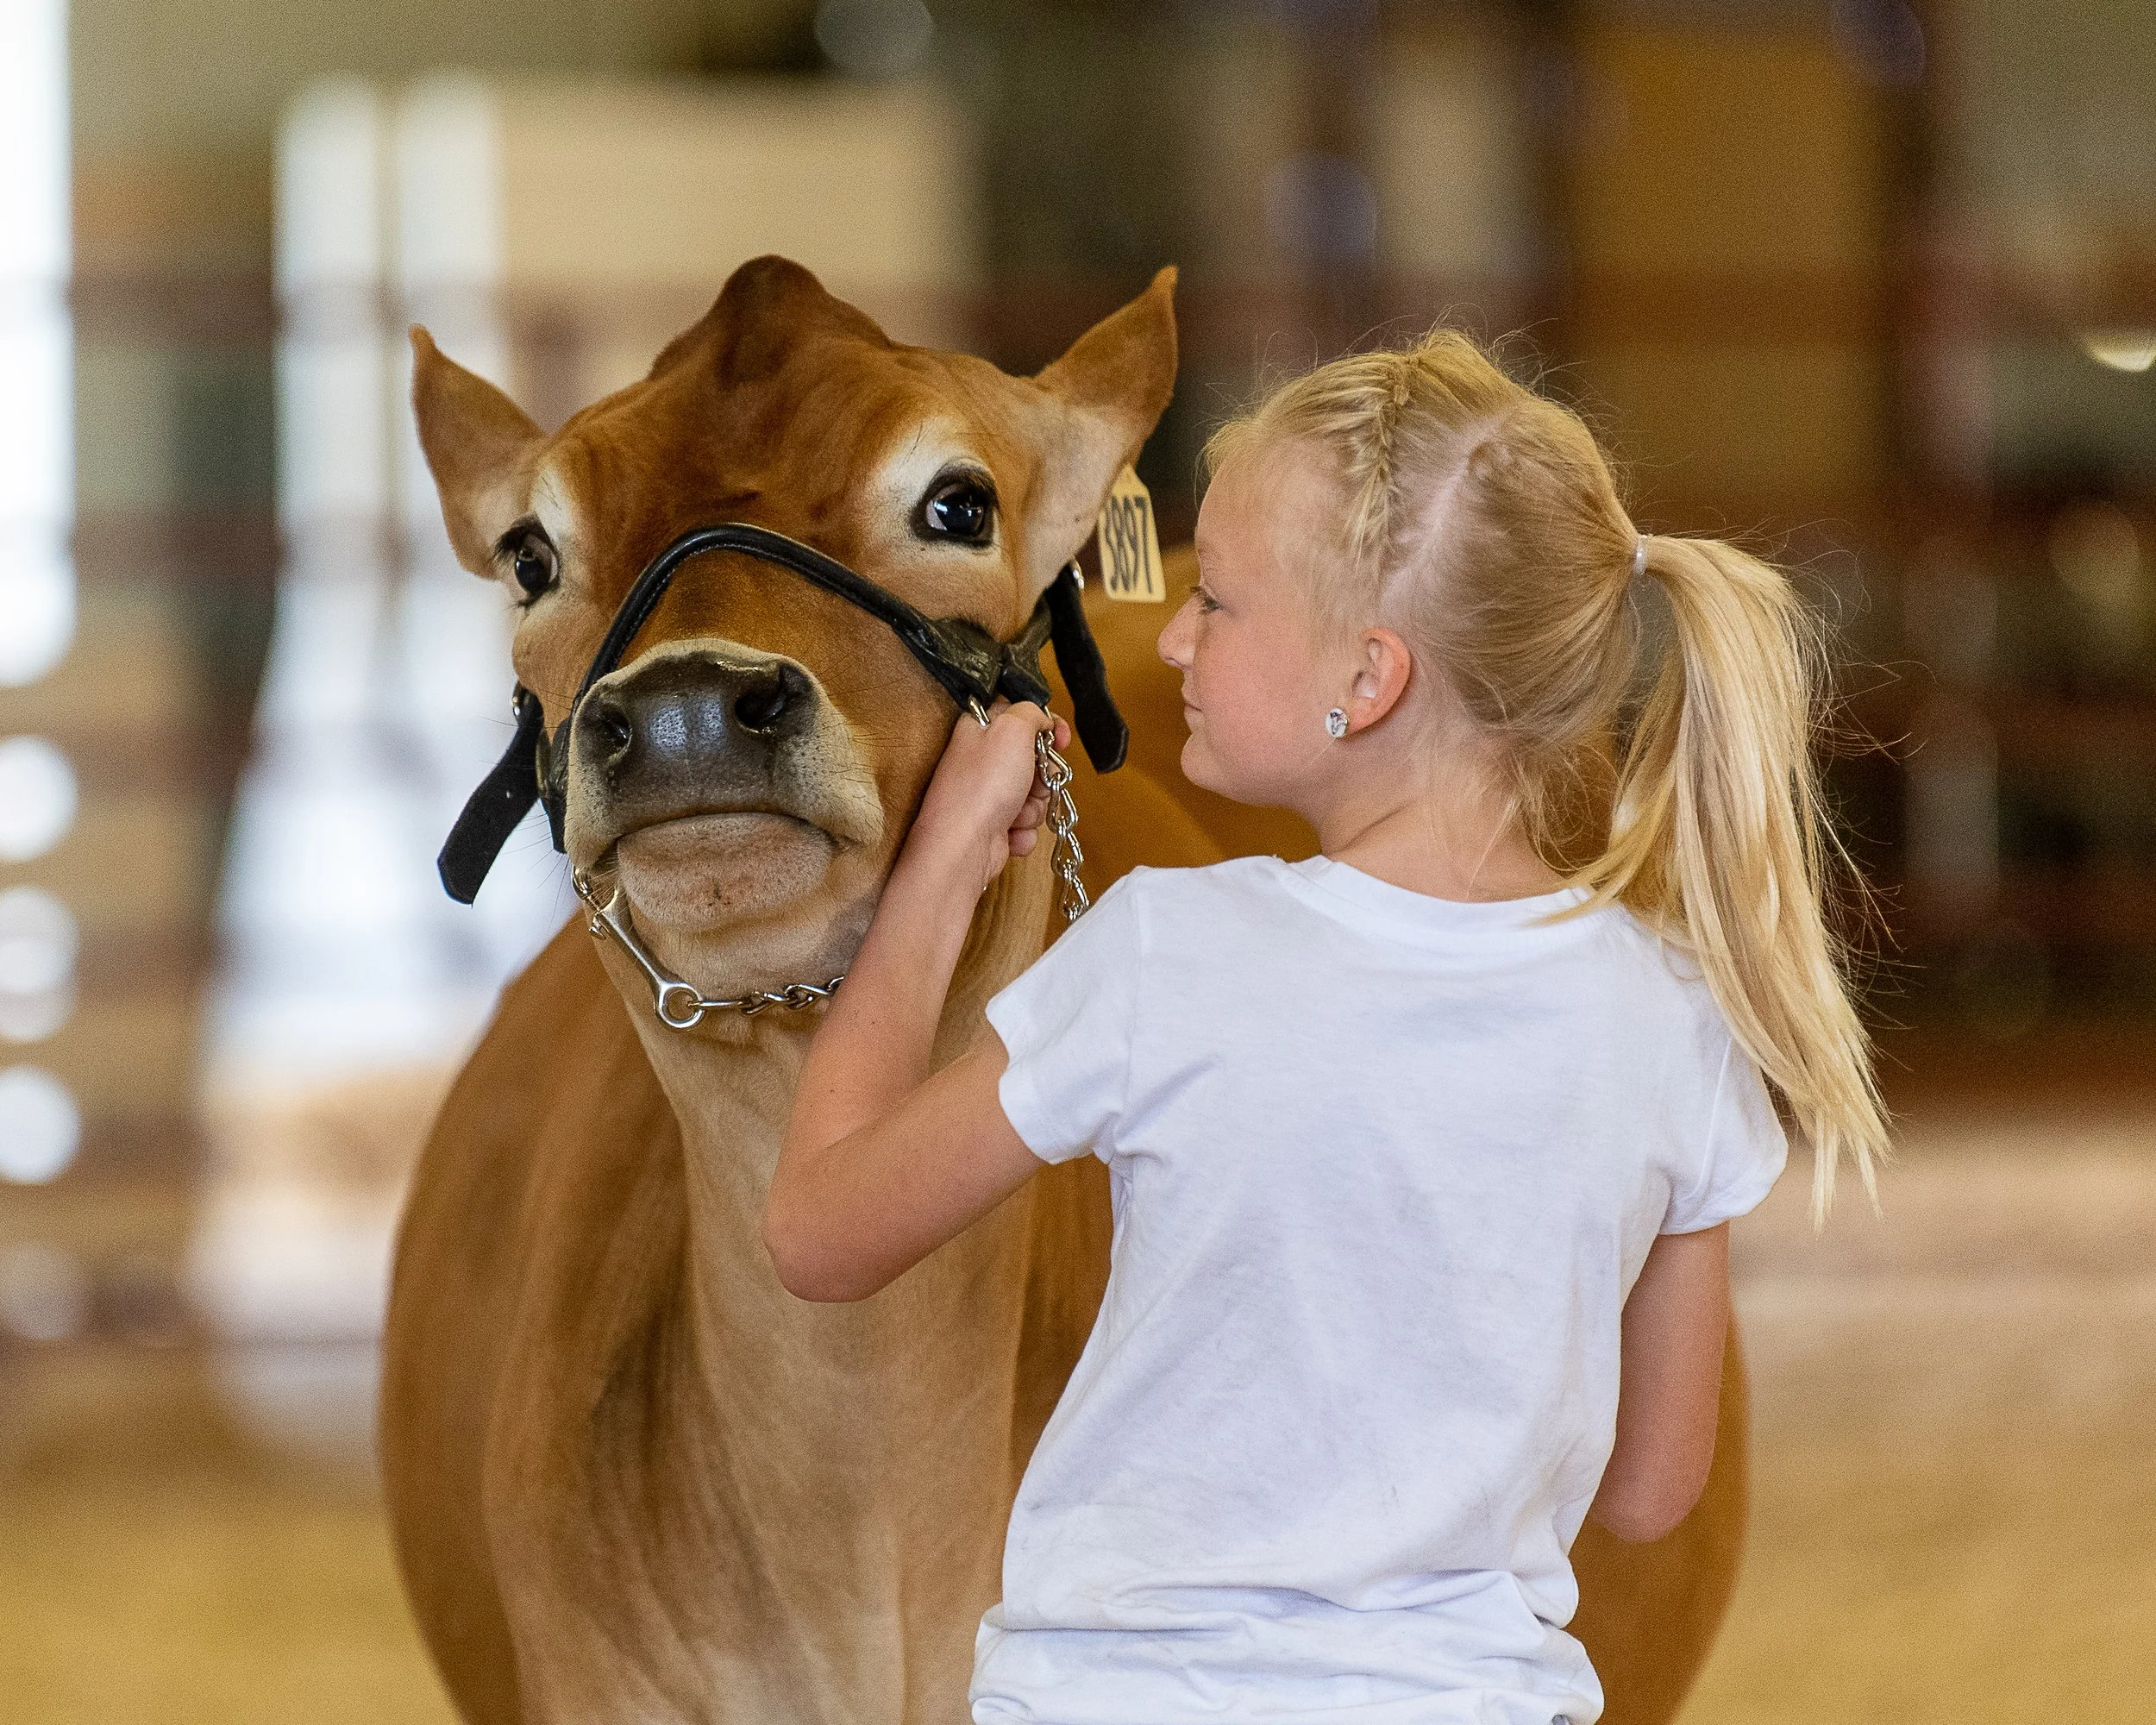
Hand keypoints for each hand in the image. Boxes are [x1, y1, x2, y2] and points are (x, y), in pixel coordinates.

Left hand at [904, 701, 1069, 896]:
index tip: (1060, 739)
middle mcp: (981, 761)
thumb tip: (1042, 718)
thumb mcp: (1011, 729)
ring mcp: (987, 795)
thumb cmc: (980, 789)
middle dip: (1043, 776)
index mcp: (979, 730)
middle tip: (1033, 780)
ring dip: (1034, 806)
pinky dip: (1024, 830)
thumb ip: (1030, 712)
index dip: (1046, 727)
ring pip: (1035, 795)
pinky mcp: (994, 825)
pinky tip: (1008, 831)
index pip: (1020, 717)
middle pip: (1034, 760)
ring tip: (1014, 812)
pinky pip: (1027, 823)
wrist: (964, 846)